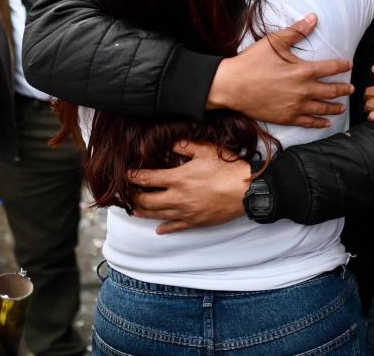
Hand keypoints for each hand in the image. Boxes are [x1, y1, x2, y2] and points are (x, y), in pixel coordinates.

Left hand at [129, 141, 250, 233]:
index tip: (127, 175)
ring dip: (143, 213)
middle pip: (147, 201)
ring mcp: (186, 212)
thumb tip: (173, 143)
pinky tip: (159, 229)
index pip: (148, 179)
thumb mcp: (207, 150)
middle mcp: (177, 198)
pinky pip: (175, 227)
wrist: (247, 190)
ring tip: (135, 210)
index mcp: (178, 178)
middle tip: (129, 194)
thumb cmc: (228, 169)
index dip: (134, 177)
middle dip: (134, 197)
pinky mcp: (195, 222)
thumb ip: (187, 146)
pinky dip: (164, 228)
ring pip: (157, 215)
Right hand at [208, 14, 352, 127]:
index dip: (342, 66)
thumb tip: (314, 18)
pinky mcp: (287, 118)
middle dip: (343, 89)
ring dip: (335, 107)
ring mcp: (296, 106)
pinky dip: (319, 122)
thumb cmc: (252, 62)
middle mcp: (303, 91)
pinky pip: (308, 122)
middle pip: (331, 90)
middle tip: (351, 88)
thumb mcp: (274, 42)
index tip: (349, 65)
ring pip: (322, 108)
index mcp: (302, 71)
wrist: (231, 86)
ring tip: (342, 106)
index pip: (330, 68)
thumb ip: (296, 31)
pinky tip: (326, 122)